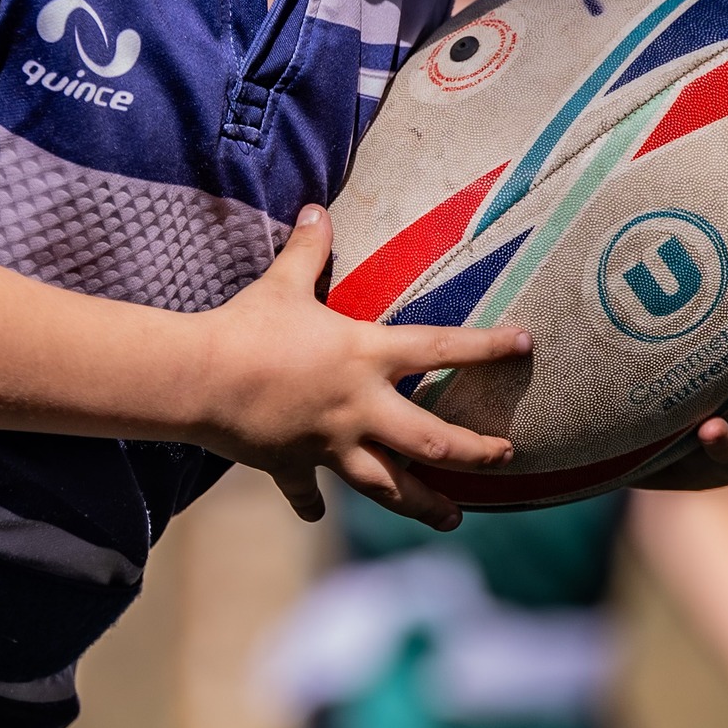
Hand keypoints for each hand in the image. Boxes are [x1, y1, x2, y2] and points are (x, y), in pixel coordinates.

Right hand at [199, 205, 525, 529]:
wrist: (202, 379)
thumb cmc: (249, 327)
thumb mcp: (283, 283)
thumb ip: (308, 250)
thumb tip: (316, 209)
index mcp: (365, 356)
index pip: (440, 348)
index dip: (487, 346)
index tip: (525, 345)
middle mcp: (360, 407)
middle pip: (433, 441)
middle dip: (475, 452)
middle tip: (505, 456)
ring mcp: (330, 444)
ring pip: (389, 485)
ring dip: (425, 504)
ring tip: (453, 517)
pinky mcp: (294, 465)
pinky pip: (307, 491)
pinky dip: (312, 502)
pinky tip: (316, 513)